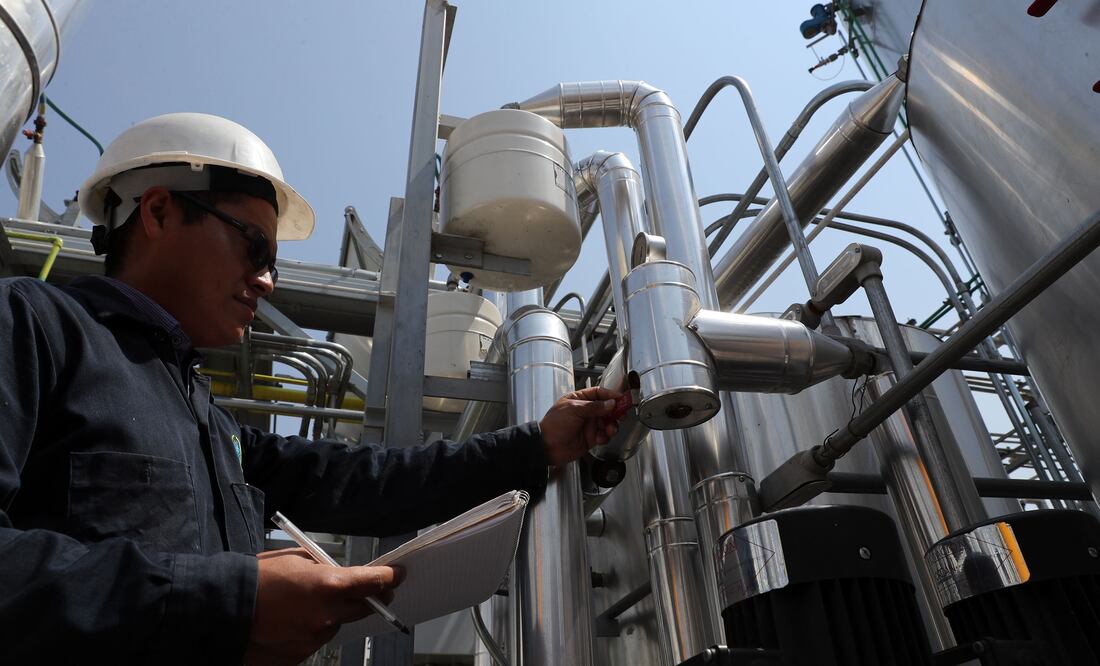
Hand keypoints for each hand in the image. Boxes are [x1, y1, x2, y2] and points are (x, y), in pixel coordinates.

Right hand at [244, 549, 403, 665]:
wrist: (227, 609)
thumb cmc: (259, 578)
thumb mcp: (297, 559)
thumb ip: (325, 566)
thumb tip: (342, 571)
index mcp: (330, 584)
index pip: (374, 582)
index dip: (389, 578)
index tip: (397, 575)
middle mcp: (328, 614)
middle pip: (365, 607)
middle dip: (368, 597)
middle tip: (363, 590)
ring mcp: (316, 637)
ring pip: (337, 623)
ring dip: (331, 614)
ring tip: (302, 604)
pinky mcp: (302, 654)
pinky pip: (316, 639)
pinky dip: (309, 629)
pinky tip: (290, 620)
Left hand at [538, 386, 621, 466]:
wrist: (547, 447)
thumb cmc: (554, 425)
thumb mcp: (574, 410)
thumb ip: (594, 407)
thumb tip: (610, 403)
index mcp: (579, 399)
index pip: (599, 393)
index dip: (611, 395)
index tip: (621, 398)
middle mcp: (586, 411)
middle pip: (607, 408)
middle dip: (615, 412)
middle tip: (621, 415)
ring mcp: (589, 425)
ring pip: (608, 422)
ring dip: (612, 425)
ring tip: (610, 429)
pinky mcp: (591, 438)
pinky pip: (604, 435)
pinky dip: (605, 437)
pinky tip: (600, 438)